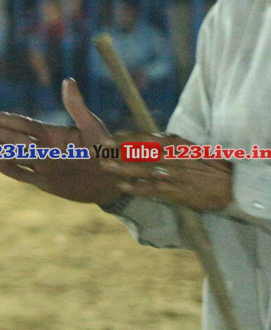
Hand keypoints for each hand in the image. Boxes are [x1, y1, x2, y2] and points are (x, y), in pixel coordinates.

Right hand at [0, 78, 123, 204]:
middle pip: (14, 139)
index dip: (8, 120)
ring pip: (14, 156)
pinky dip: (10, 170)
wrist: (113, 180)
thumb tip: (68, 80)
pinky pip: (24, 175)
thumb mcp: (92, 126)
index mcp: (51, 133)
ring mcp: (42, 165)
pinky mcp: (45, 182)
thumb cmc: (105, 149)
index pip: (25, 124)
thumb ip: (76, 106)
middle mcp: (43, 148)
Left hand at [99, 132, 232, 211]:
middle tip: (99, 149)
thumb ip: (165, 144)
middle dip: (119, 150)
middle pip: (141, 152)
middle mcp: (173, 157)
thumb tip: (141, 140)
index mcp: (176, 143)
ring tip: (104, 166)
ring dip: (122, 168)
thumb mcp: (187, 148)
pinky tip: (121, 186)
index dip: (126, 137)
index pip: (147, 137)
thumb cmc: (205, 164)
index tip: (108, 137)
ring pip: (143, 169)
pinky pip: (152, 189)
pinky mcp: (175, 192)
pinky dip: (136, 187)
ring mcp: (174, 175)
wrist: (230, 185)